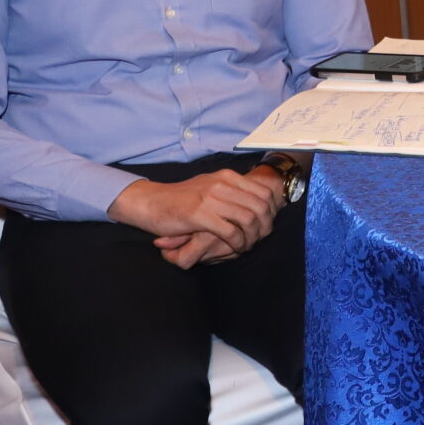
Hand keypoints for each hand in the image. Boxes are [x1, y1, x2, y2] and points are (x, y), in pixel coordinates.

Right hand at [111, 169, 280, 268]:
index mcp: (227, 176)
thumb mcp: (210, 187)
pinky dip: (238, 242)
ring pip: (248, 219)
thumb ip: (233, 191)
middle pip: (261, 206)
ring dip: (252, 237)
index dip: (272, 211)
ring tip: (247, 245)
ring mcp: (210, 198)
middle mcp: (222, 184)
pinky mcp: (199, 214)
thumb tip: (260, 202)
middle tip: (260, 238)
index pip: (264, 192)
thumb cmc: (181, 198)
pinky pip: (231, 231)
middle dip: (265, 226)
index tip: (267, 224)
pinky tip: (236, 248)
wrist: (150, 202)